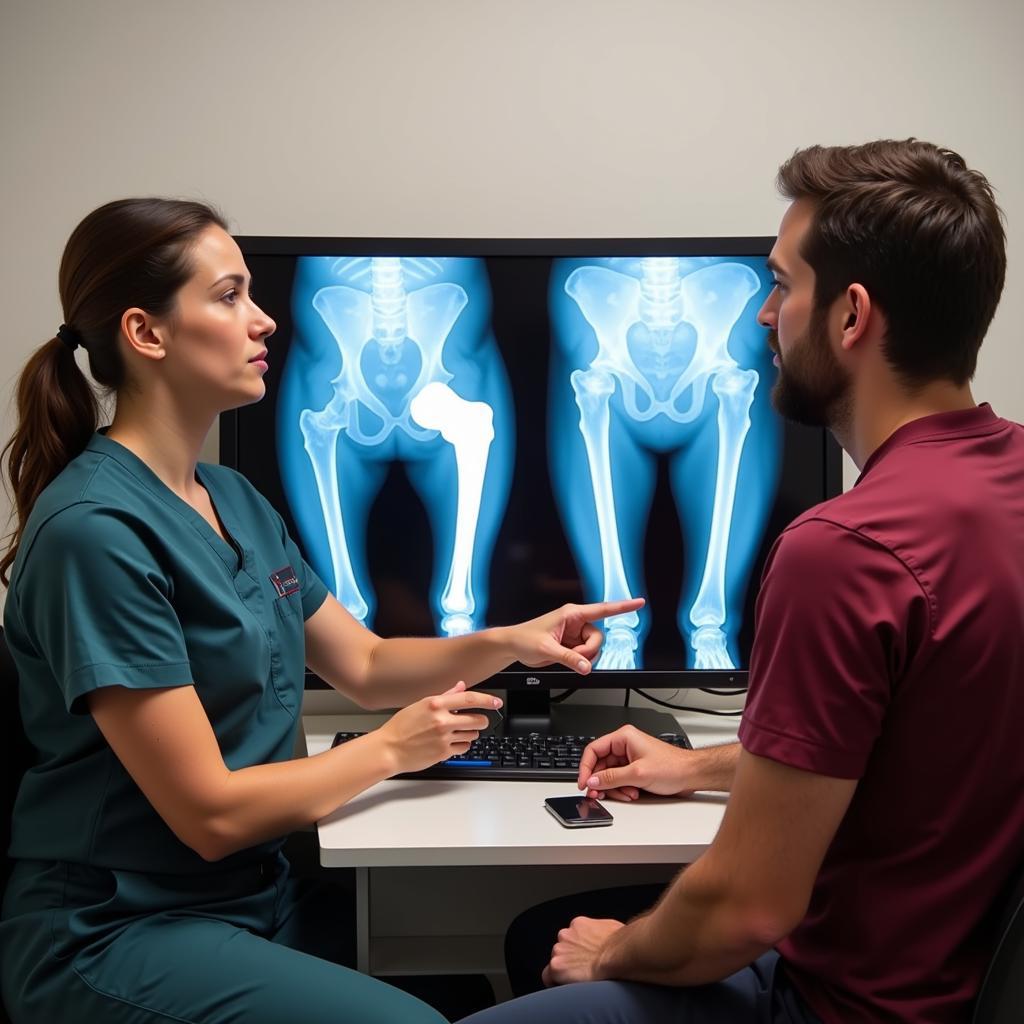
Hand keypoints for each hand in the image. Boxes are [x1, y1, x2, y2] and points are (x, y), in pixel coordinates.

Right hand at [376, 682, 501, 774]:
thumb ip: (445, 695)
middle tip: (476, 720)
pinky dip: (461, 745)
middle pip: (478, 719)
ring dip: (470, 733)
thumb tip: (461, 686)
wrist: (389, 749)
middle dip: (481, 720)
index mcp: (436, 704)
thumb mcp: (421, 704)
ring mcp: (443, 738)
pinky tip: (451, 742)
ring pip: (472, 735)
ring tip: (457, 732)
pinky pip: (464, 748)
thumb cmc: (401, 726)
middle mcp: (442, 720)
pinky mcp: (443, 753)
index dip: (487, 700)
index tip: (496, 702)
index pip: (470, 699)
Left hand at [505, 598, 644, 674]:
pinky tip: (565, 659)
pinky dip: (579, 661)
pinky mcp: (572, 645)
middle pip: (598, 637)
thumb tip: (586, 667)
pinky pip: (586, 655)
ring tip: (564, 657)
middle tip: (572, 656)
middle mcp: (575, 622)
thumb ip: (569, 659)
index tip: (639, 602)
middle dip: (588, 650)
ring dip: (583, 657)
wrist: (513, 647)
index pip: (602, 609)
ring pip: (593, 648)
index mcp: (571, 614)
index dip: (623, 606)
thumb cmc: (524, 639)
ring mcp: (574, 634)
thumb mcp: (547, 649)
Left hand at [541, 917, 623, 985]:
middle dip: (570, 960)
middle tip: (582, 971)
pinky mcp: (556, 966)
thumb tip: (607, 938)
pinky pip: (548, 977)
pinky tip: (567, 986)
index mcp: (578, 924)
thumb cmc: (621, 944)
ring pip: (555, 962)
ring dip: (564, 970)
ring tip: (579, 980)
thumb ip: (600, 931)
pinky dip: (555, 982)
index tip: (583, 959)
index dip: (575, 951)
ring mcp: (559, 950)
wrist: (618, 954)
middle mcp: (565, 934)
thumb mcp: (611, 928)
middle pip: (561, 950)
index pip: (570, 939)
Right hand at [578, 724, 691, 801]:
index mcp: (624, 738)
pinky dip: (622, 789)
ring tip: (628, 794)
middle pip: (600, 765)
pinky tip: (632, 793)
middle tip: (599, 794)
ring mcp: (629, 758)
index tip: (583, 783)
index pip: (594, 749)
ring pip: (609, 775)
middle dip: (602, 782)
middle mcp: (625, 746)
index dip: (585, 767)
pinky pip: (619, 780)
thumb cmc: (673, 767)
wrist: (691, 775)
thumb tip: (592, 780)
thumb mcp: (638, 774)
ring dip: (615, 788)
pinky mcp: (634, 769)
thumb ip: (612, 778)